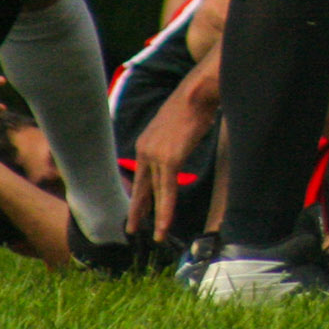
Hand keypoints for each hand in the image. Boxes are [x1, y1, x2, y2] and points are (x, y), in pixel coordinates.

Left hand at [127, 79, 217, 241]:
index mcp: (146, 142)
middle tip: (132, 228)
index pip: (142, 175)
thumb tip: (180, 147)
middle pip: (143, 187)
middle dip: (138, 210)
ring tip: (157, 235)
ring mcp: (155, 156)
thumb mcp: (175, 125)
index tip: (139, 208)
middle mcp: (145, 150)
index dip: (141, 193)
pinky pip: (167, 191)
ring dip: (157, 217)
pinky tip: (166, 224)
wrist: (196, 93)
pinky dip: (166, 210)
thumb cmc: (193, 104)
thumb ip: (172, 141)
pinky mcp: (168, 160)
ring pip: (156, 193)